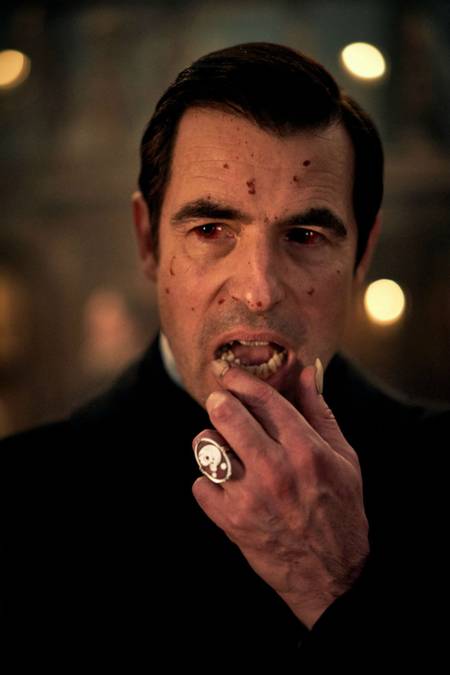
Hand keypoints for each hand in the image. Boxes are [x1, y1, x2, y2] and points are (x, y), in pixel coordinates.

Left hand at [192, 363, 369, 629]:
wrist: (332, 574)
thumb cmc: (341, 510)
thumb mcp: (343, 457)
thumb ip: (320, 412)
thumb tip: (306, 372)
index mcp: (306, 450)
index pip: (264, 399)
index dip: (241, 380)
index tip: (231, 376)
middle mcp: (276, 469)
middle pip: (227, 415)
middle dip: (218, 401)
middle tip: (219, 402)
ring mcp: (250, 496)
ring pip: (206, 448)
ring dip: (210, 441)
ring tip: (222, 445)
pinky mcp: (231, 521)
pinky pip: (199, 485)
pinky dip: (207, 481)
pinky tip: (225, 483)